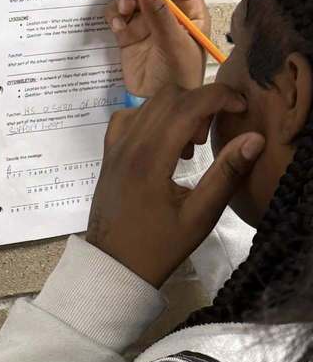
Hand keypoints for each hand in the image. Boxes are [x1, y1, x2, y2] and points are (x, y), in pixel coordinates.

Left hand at [86, 85, 264, 286]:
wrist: (113, 265)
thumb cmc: (159, 246)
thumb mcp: (200, 216)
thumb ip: (226, 175)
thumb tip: (254, 139)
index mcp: (151, 159)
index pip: (187, 105)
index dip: (219, 97)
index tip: (240, 108)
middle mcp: (128, 145)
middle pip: (168, 97)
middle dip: (199, 104)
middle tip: (208, 138)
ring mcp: (114, 147)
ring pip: (148, 104)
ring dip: (176, 111)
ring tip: (188, 147)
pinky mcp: (108, 153)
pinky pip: (129, 117)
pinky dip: (151, 118)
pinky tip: (163, 144)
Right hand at [105, 0, 210, 96]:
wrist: (158, 104)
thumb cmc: (179, 77)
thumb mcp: (174, 43)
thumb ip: (160, 12)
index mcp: (190, 8)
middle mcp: (168, 9)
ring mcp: (147, 20)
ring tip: (123, 12)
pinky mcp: (128, 32)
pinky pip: (116, 13)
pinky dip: (114, 16)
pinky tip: (118, 29)